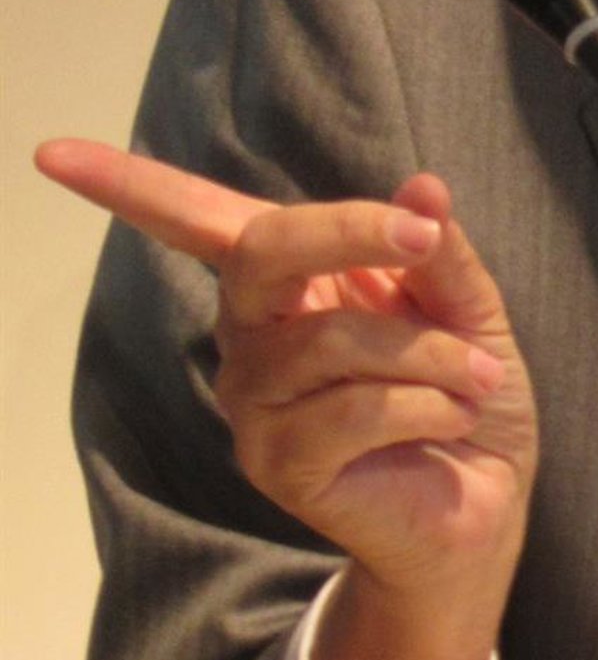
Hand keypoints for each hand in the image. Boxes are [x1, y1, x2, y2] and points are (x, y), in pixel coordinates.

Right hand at [37, 136, 537, 659]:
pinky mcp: (278, 465)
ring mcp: (256, 405)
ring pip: (334, 337)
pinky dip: (428, 404)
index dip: (129, 185)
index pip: (198, 223)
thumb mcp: (469, 310)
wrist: (484, 507)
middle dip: (349, 231)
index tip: (52, 151)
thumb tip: (423, 188)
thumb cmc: (465, 398)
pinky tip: (449, 420)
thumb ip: (439, 252)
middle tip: (422, 237)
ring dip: (431, 351)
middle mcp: (253, 340)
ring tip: (475, 379)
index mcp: (289, 287)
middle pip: (261, 253)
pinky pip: (356, 406)